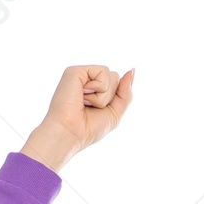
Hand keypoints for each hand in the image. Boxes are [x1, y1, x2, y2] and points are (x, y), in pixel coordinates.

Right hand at [21, 64, 135, 170]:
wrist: (71, 133)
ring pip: (112, 75)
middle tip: (91, 107)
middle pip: (116, 78)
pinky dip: (98, 88)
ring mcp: (81, 75)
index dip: (115, 99)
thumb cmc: (89, 128)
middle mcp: (88, 80)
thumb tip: (132, 70)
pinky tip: (83, 96)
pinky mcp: (75, 71)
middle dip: (110, 97)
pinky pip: (103, 72)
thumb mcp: (115, 112)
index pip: (118, 84)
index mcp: (95, 90)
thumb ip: (125, 92)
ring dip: (104, 96)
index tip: (98, 111)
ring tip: (86, 102)